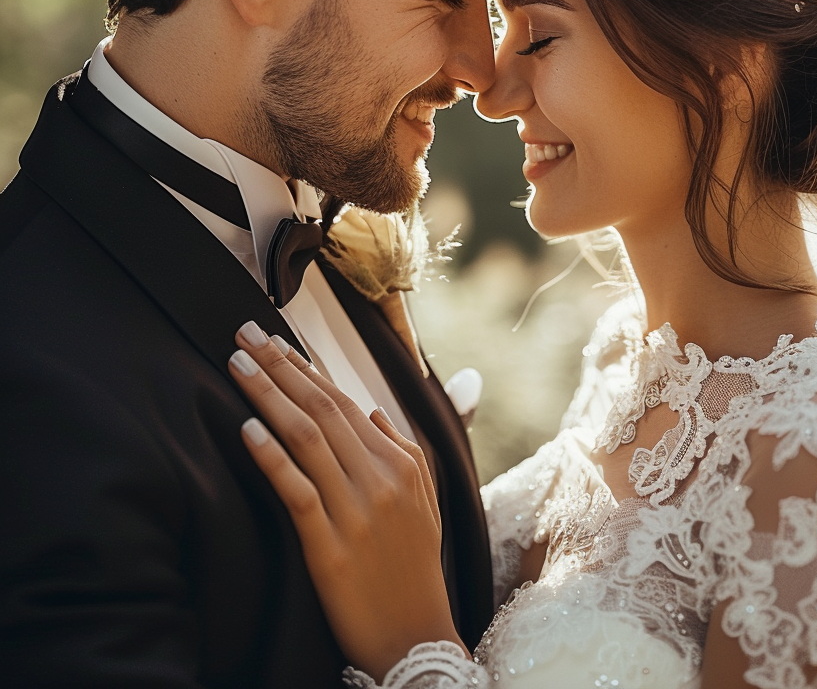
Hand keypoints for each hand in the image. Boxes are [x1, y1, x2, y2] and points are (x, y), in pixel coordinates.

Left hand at [228, 322, 465, 681]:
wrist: (416, 638)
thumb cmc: (414, 567)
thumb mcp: (424, 501)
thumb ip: (402, 449)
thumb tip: (372, 409)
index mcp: (400, 462)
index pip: (344, 400)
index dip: (304, 367)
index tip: (273, 341)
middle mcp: (380, 478)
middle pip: (322, 408)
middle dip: (279, 366)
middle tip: (242, 335)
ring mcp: (357, 511)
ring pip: (307, 438)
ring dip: (267, 396)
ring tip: (236, 366)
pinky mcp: (331, 548)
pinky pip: (297, 492)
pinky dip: (271, 457)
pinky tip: (247, 430)